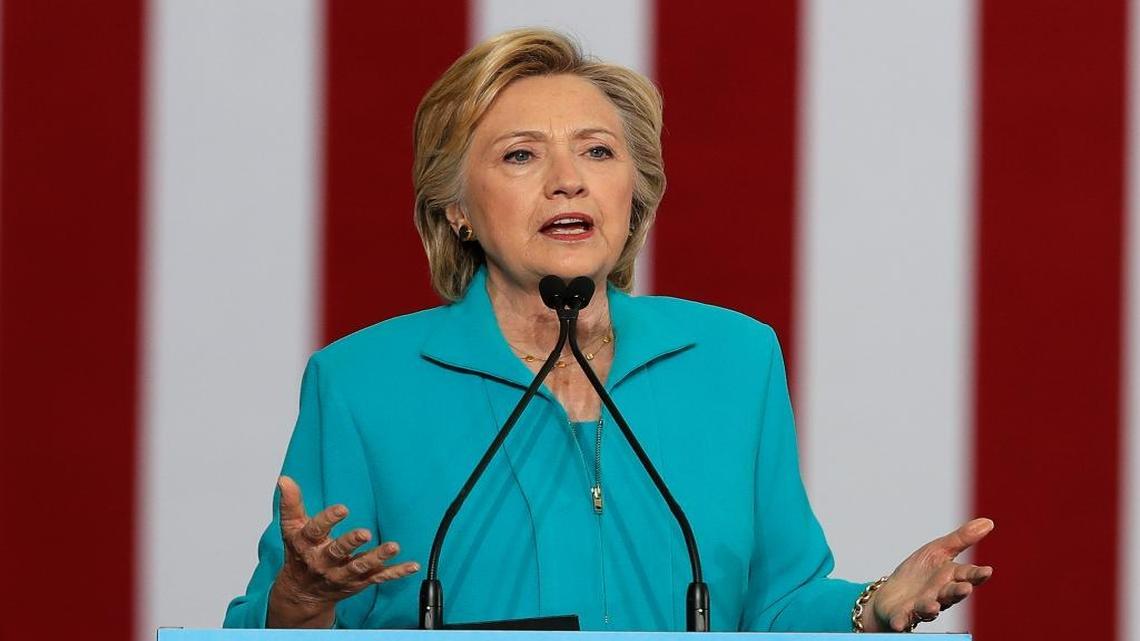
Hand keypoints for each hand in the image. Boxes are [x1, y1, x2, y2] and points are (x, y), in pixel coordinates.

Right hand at [267, 475, 420, 627]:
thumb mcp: (291, 528)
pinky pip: (379, 577)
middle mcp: (324, 562)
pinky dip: (396, 573)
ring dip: (377, 557)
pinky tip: (411, 566)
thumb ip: (291, 504)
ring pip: (360, 566)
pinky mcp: (359, 582)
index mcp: (307, 545)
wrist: (302, 593)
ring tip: (392, 547)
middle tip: (364, 533)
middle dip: (350, 543)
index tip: (342, 509)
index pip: (315, 531)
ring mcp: (342, 574)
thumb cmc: (299, 554)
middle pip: (337, 552)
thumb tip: (284, 479)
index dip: (328, 519)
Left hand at [862, 518, 994, 632]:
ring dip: (931, 607)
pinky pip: (902, 620)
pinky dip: (902, 622)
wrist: (891, 594)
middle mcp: (939, 595)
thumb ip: (961, 539)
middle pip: (950, 593)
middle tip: (965, 588)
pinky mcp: (902, 615)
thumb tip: (988, 522)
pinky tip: (900, 623)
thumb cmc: (919, 573)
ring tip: (933, 606)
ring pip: (929, 608)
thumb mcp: (938, 551)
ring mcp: (921, 606)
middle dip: (957, 591)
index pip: (966, 575)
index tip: (987, 571)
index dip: (976, 574)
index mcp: (949, 578)